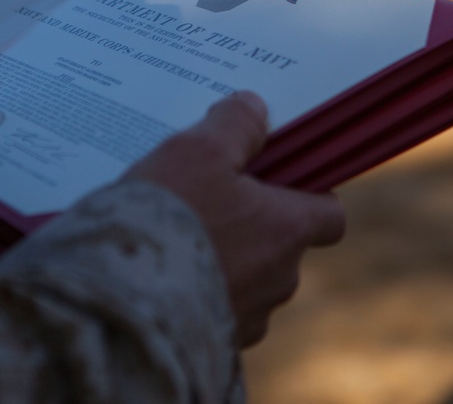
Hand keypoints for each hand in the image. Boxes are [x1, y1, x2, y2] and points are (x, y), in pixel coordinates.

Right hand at [121, 91, 344, 347]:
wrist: (123, 303)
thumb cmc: (169, 219)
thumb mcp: (197, 150)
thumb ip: (233, 125)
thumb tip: (254, 108)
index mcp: (287, 230)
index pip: (329, 214)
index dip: (308, 193)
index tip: (275, 178)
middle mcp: (278, 279)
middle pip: (280, 245)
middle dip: (250, 226)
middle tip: (205, 201)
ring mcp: (247, 317)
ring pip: (246, 281)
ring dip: (220, 262)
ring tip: (173, 240)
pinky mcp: (213, 345)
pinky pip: (213, 311)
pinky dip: (195, 293)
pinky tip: (159, 275)